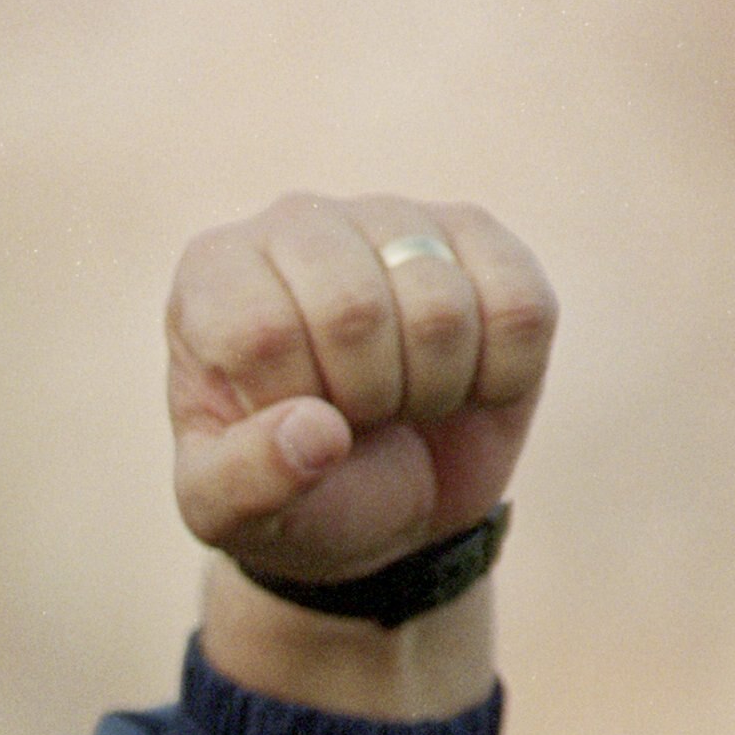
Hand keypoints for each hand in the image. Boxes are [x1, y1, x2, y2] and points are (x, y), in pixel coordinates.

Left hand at [167, 195, 555, 584]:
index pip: (261, 333)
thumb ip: (242, 484)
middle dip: (368, 400)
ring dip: (434, 390)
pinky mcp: (481, 239)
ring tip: (402, 399)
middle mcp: (296, 224)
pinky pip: (521, 309)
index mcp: (214, 277)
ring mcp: (393, 218)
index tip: (292, 427)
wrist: (386, 500)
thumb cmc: (293, 493)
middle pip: (355, 311)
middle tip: (357, 417)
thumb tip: (317, 432)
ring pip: (443, 308)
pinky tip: (464, 381)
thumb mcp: (232, 516)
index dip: (293, 408)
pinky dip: (502, 377)